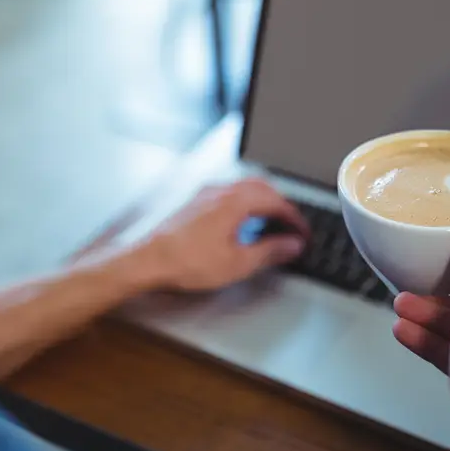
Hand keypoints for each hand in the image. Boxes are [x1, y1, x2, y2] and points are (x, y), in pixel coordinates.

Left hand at [137, 180, 309, 291]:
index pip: (276, 201)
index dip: (294, 218)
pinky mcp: (192, 200)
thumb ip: (270, 252)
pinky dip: (242, 201)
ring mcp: (204, 193)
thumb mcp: (238, 263)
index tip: (302, 232)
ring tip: (268, 221)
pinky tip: (238, 220)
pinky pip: (226, 192)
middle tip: (290, 224)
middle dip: (280, 204)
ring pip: (242, 186)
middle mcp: (220, 190)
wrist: (147, 260)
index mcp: (235, 201)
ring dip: (261, 200)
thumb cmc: (186, 261)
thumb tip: (292, 244)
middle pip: (261, 186)